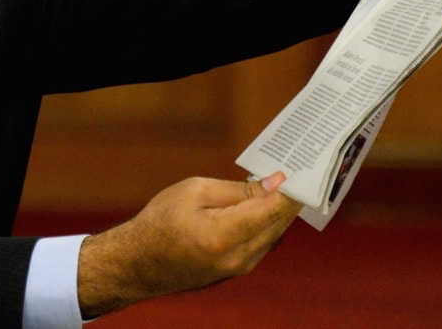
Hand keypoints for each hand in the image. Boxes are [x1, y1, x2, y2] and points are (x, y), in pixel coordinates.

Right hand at [75, 173, 300, 318]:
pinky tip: (260, 205)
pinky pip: (262, 244)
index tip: (301, 169)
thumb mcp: (195, 191)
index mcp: (225, 235)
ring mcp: (239, 268)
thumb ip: (237, 189)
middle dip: (288, 198)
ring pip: (274, 235)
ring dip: (277, 211)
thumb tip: (274, 183)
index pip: (273, 210)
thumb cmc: (161, 220)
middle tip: (294, 171)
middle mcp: (238, 258)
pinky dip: (266, 224)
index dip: (292, 189)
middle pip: (279, 224)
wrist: (139, 262)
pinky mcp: (237, 271)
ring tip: (276, 184)